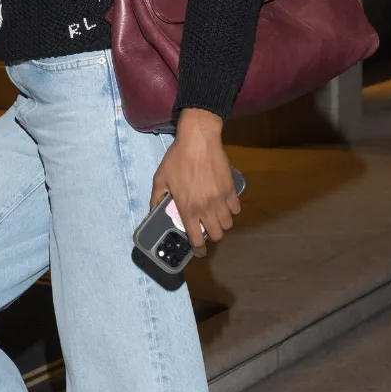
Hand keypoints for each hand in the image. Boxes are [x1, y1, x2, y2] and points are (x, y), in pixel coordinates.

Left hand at [149, 108, 240, 257]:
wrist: (198, 139)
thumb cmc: (177, 158)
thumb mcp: (160, 178)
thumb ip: (157, 197)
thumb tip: (154, 210)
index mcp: (188, 208)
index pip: (196, 239)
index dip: (198, 250)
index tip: (198, 251)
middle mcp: (206, 207)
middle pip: (217, 235)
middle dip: (211, 236)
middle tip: (206, 230)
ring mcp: (221, 199)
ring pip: (228, 224)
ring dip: (222, 224)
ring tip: (215, 217)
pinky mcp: (231, 188)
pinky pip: (236, 208)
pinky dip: (231, 210)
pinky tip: (224, 204)